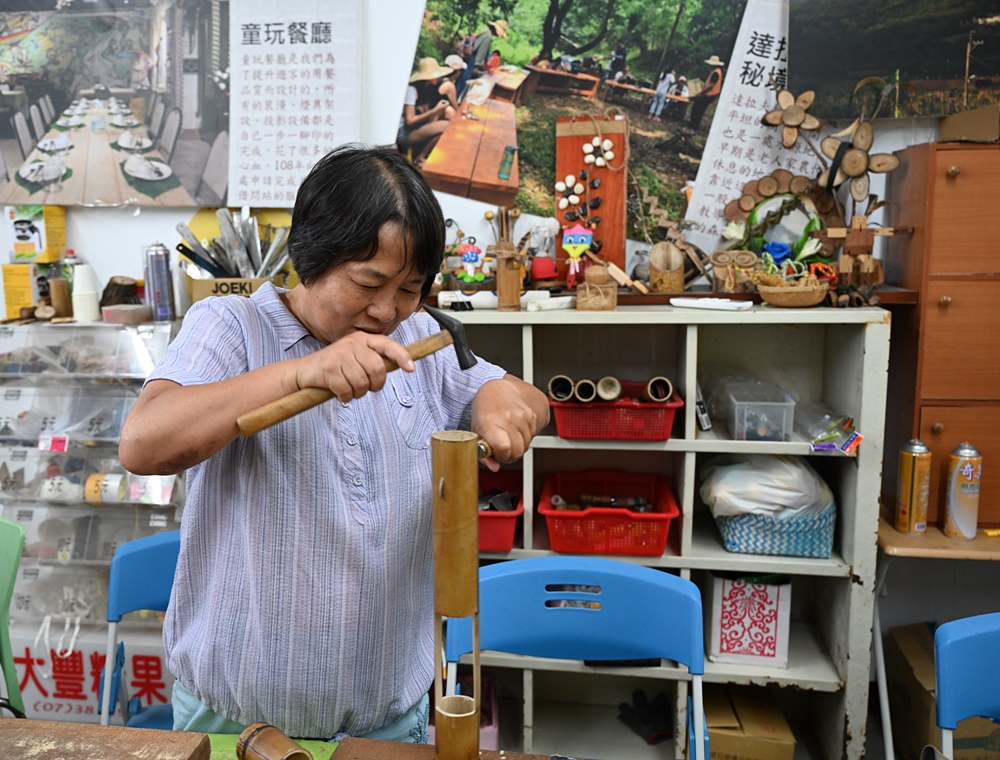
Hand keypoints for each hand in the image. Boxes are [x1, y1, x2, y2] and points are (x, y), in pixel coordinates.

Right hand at [292, 331, 414, 402]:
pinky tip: (339, 393)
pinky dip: (345, 397)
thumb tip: (403, 366)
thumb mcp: (355, 358)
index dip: (402, 356)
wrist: (304, 372)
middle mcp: (352, 343)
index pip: (387, 345)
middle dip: (375, 385)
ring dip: (357, 393)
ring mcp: (340, 354)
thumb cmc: (335, 368)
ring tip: (349, 389)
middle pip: (377, 369)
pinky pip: (347, 390)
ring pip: (362, 383)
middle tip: (365, 388)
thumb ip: (374, 360)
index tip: (411, 369)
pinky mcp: (329, 368)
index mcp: (362, 339)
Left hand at [472, 377, 547, 469]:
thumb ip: (484, 453)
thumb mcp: (477, 431)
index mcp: (491, 423)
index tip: (496, 453)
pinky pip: (532, 437)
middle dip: (510, 455)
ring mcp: (522, 417)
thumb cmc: (485, 408)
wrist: (499, 388)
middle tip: (502, 448)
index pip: (504, 448)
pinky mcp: (532, 416)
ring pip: (526, 446)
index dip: (501, 456)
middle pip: (517, 452)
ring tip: (507, 435)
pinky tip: (515, 429)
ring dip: (517, 445)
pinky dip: (524, 437)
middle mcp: (509, 419)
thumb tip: (494, 467)